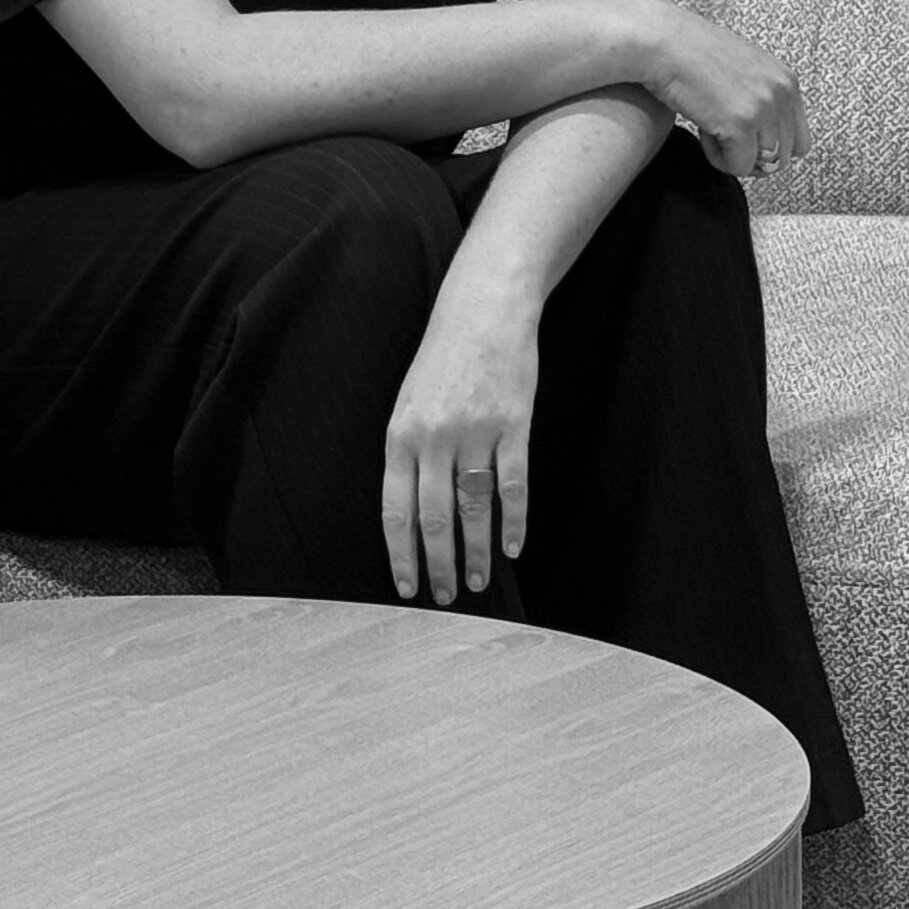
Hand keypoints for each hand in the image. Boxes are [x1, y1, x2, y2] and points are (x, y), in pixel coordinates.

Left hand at [381, 285, 538, 606]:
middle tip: (441, 599)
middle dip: (436, 564)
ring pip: (474, 509)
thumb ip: (407, 452)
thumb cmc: (441, 358)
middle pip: (434, 517)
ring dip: (474, 552)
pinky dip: (513, 522)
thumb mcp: (408, 400)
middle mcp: (434, 437)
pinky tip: (511, 549)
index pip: (395, 509)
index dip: (400, 552)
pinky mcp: (513, 426)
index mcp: (399, 433)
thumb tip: (410, 509)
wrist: (482, 310)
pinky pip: (514, 486)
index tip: (405, 587)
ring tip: (475, 584)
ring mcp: (476, 432)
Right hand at [636, 0, 809, 179]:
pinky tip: (701, 133)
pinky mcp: (740, 124)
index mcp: (786, 80)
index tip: (742, 140)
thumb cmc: (686, 50)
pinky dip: (718, 159)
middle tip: (722, 136)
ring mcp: (763, 109)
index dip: (768, 147)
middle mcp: (782, 94)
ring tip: (709, 131)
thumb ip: (758, 94)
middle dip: (751, 153)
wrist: (659, 40)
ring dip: (734, 155)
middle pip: (784, 155)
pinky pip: (738, 166)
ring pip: (763, 164)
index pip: (798, 139)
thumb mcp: (739, 68)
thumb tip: (757, 132)